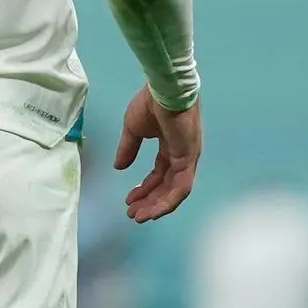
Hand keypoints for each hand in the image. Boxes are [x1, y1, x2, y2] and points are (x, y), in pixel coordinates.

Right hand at [114, 87, 201, 222]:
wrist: (163, 91)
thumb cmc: (149, 104)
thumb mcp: (133, 129)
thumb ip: (128, 149)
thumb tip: (118, 167)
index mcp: (170, 147)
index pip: (159, 174)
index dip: (144, 188)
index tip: (128, 200)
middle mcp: (181, 155)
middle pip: (166, 186)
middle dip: (149, 201)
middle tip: (132, 214)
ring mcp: (187, 158)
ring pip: (174, 191)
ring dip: (157, 206)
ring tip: (139, 216)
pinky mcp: (189, 159)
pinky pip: (181, 187)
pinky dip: (168, 201)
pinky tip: (154, 211)